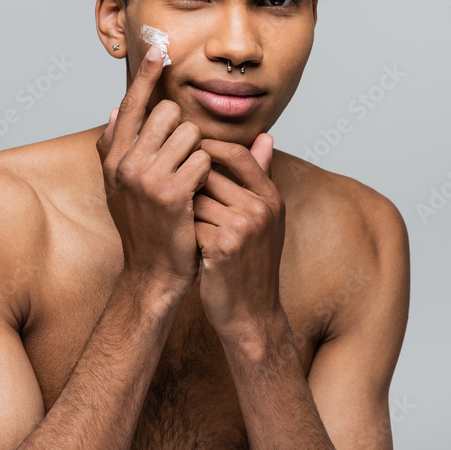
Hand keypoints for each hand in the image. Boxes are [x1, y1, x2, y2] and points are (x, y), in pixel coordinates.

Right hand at [96, 45, 211, 290]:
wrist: (152, 273)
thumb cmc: (144, 227)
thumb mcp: (120, 187)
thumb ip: (116, 147)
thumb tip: (114, 109)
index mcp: (114, 158)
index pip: (130, 105)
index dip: (146, 76)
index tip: (159, 49)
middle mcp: (125, 163)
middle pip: (168, 114)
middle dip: (184, 132)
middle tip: (182, 163)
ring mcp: (146, 178)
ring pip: (190, 134)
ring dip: (198, 154)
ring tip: (189, 182)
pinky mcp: (171, 193)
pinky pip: (202, 160)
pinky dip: (207, 175)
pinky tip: (197, 196)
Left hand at [192, 133, 285, 344]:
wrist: (252, 312)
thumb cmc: (251, 263)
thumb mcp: (265, 218)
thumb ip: (260, 177)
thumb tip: (265, 137)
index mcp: (271, 198)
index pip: (238, 154)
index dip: (209, 148)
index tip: (188, 154)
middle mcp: (261, 209)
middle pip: (209, 175)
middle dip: (189, 185)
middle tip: (179, 200)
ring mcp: (243, 227)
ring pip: (195, 199)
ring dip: (184, 211)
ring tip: (184, 227)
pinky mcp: (222, 245)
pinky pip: (189, 223)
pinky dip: (183, 232)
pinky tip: (186, 246)